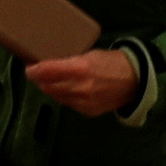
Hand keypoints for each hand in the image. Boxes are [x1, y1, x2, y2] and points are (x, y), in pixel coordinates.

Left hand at [24, 47, 142, 117]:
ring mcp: (84, 102)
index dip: (34, 70)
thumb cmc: (113, 63)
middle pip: (49, 87)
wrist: (136, 82)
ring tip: (48, 80)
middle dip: (39, 80)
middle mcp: (81, 87)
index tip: (29, 68)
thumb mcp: (91, 55)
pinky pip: (68, 104)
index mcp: (81, 68)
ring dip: (50, 89)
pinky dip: (63, 96)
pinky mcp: (87, 111)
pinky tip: (65, 89)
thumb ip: (70, 62)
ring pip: (57, 97)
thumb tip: (50, 64)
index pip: (48, 71)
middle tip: (36, 73)